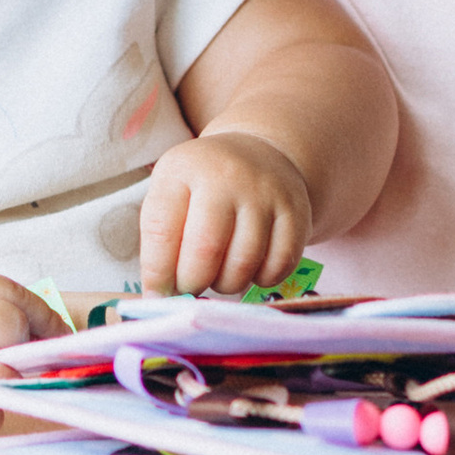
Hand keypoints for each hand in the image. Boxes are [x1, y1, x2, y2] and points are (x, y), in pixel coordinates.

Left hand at [139, 131, 311, 297]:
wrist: (258, 156)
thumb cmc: (203, 188)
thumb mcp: (172, 195)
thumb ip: (160, 242)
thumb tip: (159, 298)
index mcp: (183, 169)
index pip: (161, 231)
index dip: (157, 272)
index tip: (157, 294)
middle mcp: (226, 176)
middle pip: (205, 250)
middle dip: (192, 283)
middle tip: (191, 287)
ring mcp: (265, 193)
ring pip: (243, 264)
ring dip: (226, 284)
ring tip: (219, 275)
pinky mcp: (296, 212)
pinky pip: (278, 267)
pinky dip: (261, 279)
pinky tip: (250, 268)